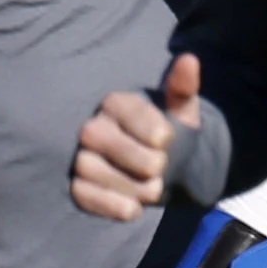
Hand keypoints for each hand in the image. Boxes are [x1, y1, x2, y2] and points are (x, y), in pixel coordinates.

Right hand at [74, 53, 202, 221]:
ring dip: (131, 186)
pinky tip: (134, 207)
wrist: (160, 169)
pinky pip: (84, 195)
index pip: (126, 110)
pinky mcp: (77, 185)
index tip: (166, 140)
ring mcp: (81, 157)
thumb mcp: (181, 111)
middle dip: (142, 160)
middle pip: (104, 140)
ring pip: (94, 170)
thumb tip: (189, 60)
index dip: (150, 128)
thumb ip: (183, 89)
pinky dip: (111, 205)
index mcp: (116, 103)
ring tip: (153, 189)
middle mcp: (92, 127)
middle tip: (161, 168)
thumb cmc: (168, 136)